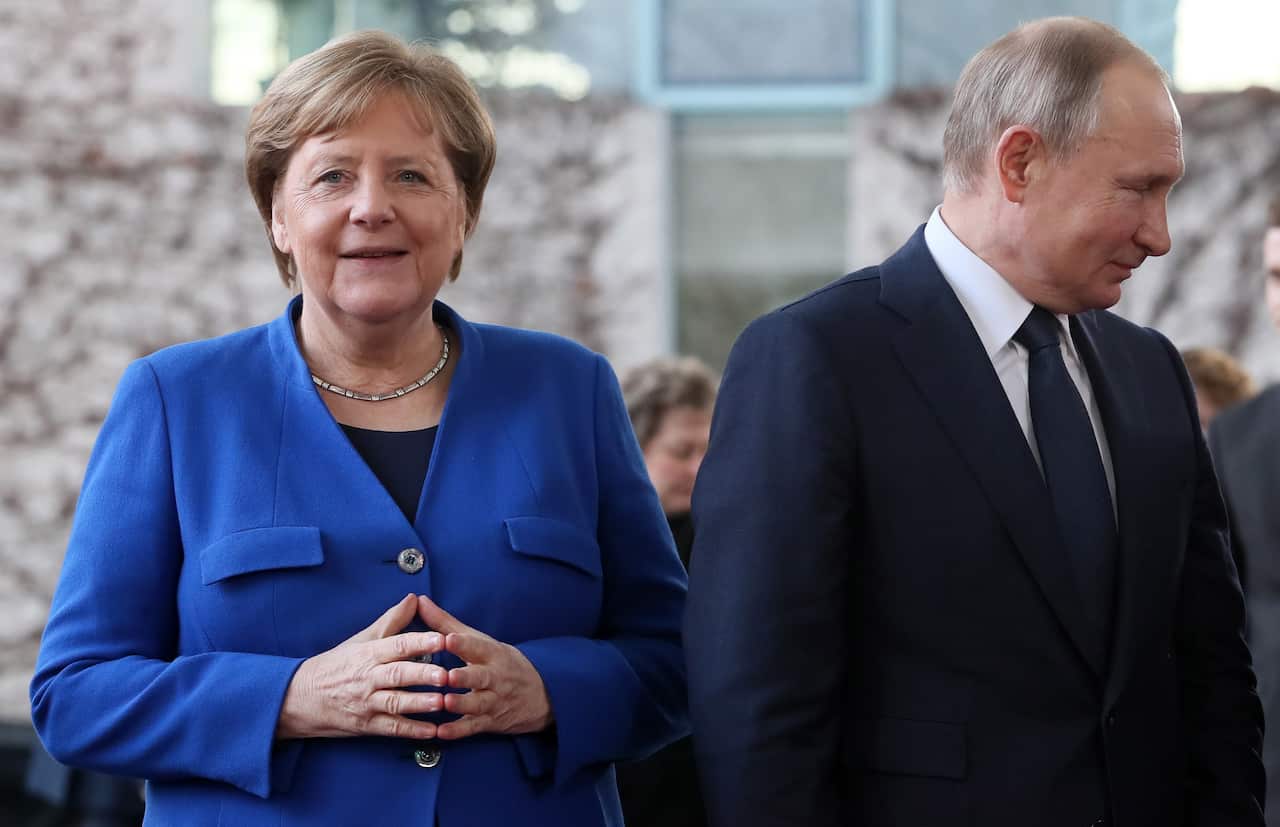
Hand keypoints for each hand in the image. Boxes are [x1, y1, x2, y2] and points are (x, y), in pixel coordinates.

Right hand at [276, 594, 446, 739]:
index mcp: (368, 654)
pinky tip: (432, 731)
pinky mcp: (366, 725)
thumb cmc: (336, 665)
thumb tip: (414, 599)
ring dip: (420, 703)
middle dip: (422, 675)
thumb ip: (391, 621)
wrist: (299, 698)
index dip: (420, 642)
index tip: (442, 639)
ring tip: (443, 702)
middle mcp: (368, 678)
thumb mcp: (361, 640)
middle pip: (397, 675)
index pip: (396, 645)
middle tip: (446, 674)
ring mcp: (367, 703)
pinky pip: (391, 728)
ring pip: (396, 703)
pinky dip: (412, 730)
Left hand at [417, 595, 553, 739]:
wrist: (541, 694)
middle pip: (480, 677)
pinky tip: (441, 732)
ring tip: (444, 703)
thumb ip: (446, 623)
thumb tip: (419, 601)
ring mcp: (493, 701)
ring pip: (477, 704)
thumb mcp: (481, 641)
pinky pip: (473, 728)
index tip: (448, 639)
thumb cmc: (501, 663)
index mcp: (492, 654)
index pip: (478, 647)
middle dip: (464, 677)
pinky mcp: (490, 722)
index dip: (464, 644)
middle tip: (448, 676)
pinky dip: (457, 731)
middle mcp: (494, 678)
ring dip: (460, 705)